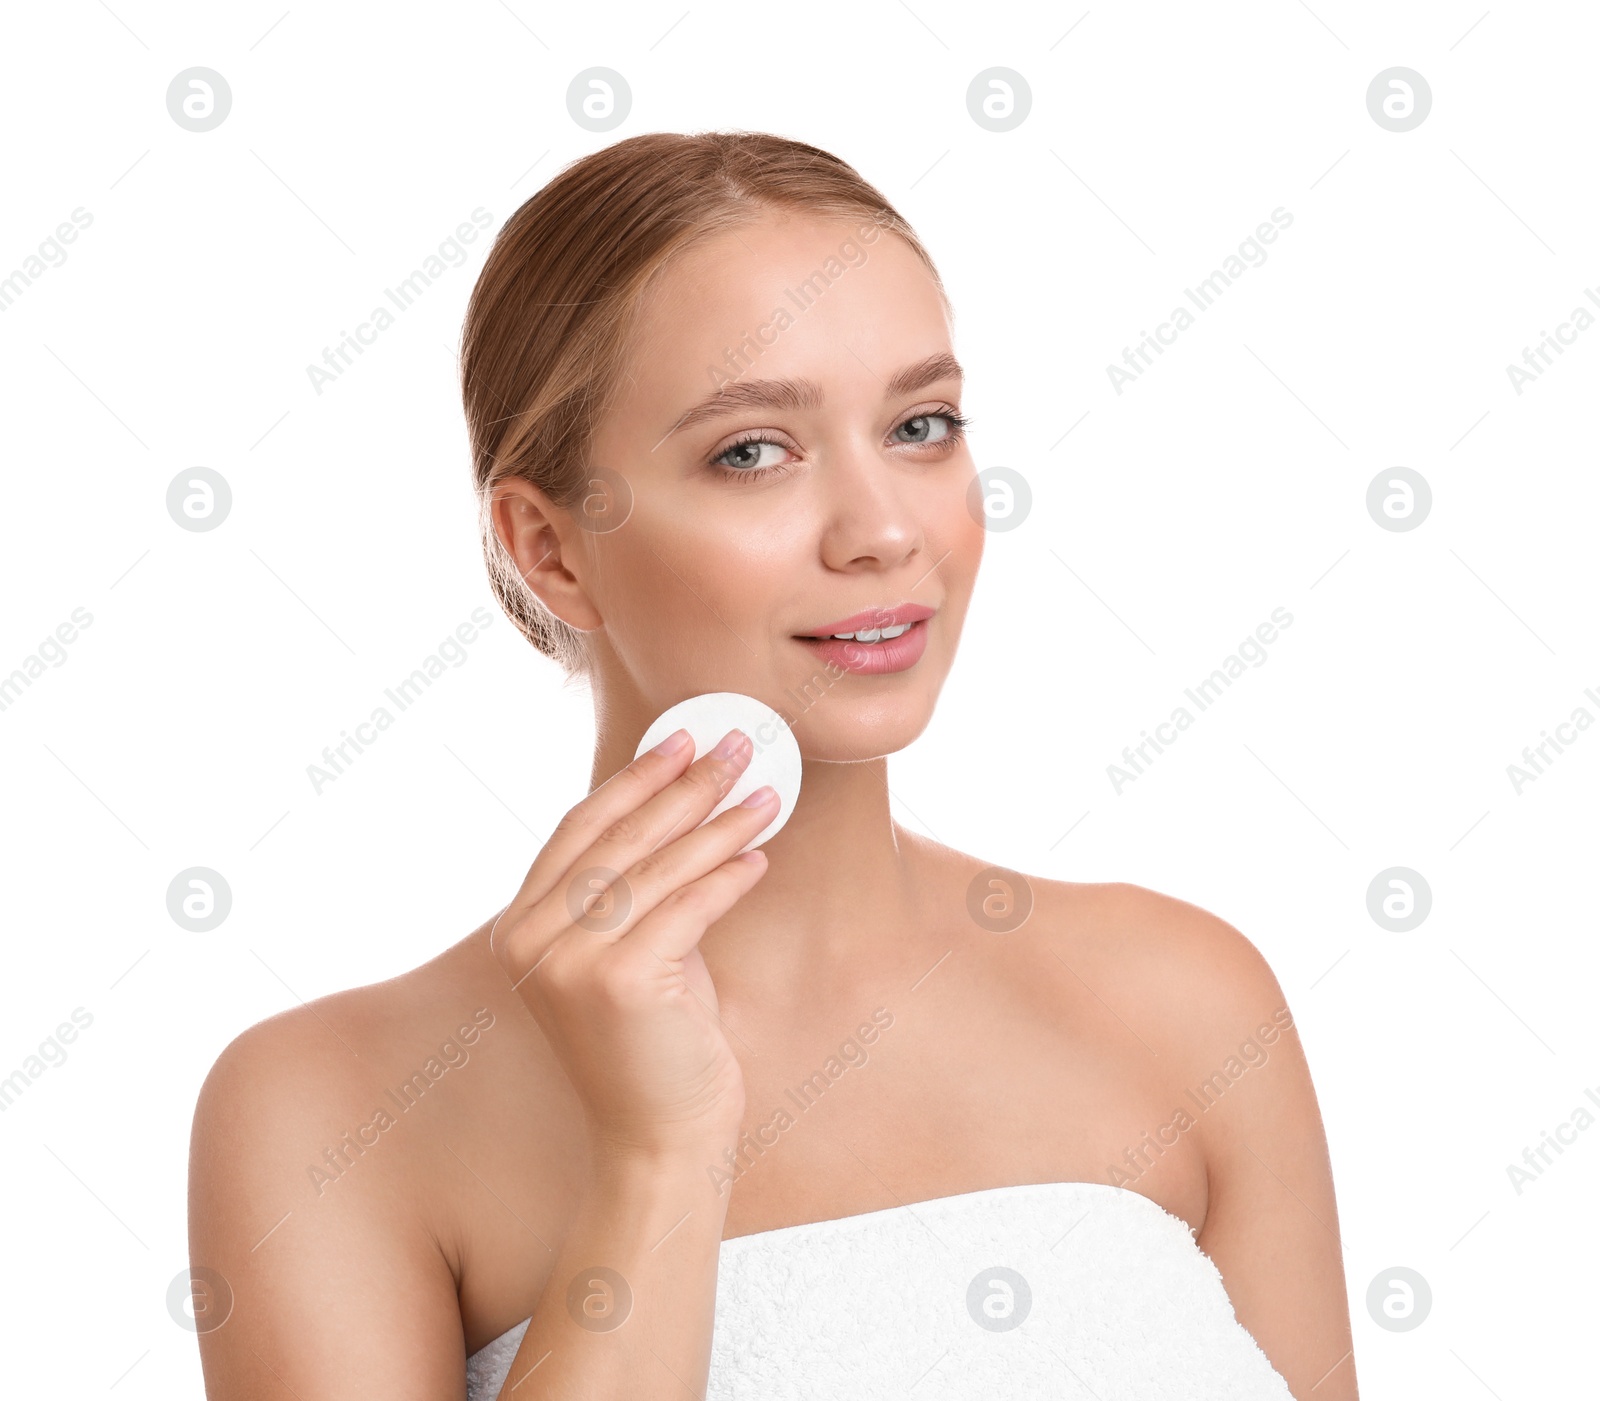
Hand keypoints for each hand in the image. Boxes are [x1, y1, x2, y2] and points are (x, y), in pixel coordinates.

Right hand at [491, 727, 774, 1159]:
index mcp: (518, 929)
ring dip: (718, 824)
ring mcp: (567, 964)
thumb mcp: (632, 951)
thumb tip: (687, 802)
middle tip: (736, 746)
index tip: (680, 738)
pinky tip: (760, 856)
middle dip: (684, 785)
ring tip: (766, 794)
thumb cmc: (655, 1043)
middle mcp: (528, 942)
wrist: (660, 1140)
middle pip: (618, 840)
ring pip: (655, 869)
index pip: (579, 831)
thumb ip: (637, 890)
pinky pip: (686, 908)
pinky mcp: (617, 983)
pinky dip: (728, 877)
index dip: (633, 780)